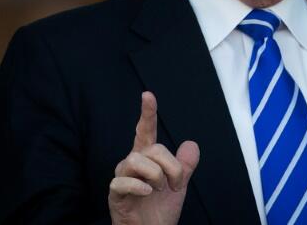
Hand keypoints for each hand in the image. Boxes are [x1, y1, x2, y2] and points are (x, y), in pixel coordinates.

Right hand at [108, 91, 199, 224]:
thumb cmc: (159, 210)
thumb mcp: (178, 185)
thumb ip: (185, 165)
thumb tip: (191, 144)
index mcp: (147, 159)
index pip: (146, 131)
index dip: (147, 113)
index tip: (148, 95)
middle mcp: (132, 164)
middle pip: (152, 148)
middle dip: (170, 165)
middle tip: (175, 185)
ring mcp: (122, 178)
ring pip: (136, 160)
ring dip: (155, 175)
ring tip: (159, 190)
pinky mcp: (115, 194)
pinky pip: (122, 181)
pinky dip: (139, 186)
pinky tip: (148, 192)